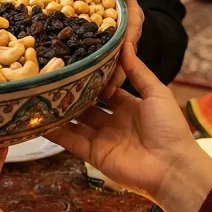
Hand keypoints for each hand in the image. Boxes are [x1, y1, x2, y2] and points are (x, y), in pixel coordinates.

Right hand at [45, 43, 211, 211]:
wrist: (172, 167)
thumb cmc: (169, 128)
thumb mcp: (157, 93)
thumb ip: (138, 70)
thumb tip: (124, 44)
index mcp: (130, 106)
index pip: (105, 89)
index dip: (92, 78)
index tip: (76, 63)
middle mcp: (114, 121)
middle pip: (87, 105)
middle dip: (72, 93)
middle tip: (53, 76)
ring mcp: (102, 139)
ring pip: (75, 122)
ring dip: (60, 112)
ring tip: (40, 95)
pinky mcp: (94, 154)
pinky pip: (71, 141)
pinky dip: (55, 133)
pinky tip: (39, 121)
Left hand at [97, 0, 142, 99]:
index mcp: (132, 22)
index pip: (130, 37)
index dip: (125, 50)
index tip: (119, 60)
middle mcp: (126, 40)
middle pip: (122, 61)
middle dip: (114, 76)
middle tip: (105, 91)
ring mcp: (114, 49)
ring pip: (110, 68)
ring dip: (102, 83)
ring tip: (91, 99)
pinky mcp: (100, 55)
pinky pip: (96, 67)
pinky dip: (90, 78)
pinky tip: (78, 93)